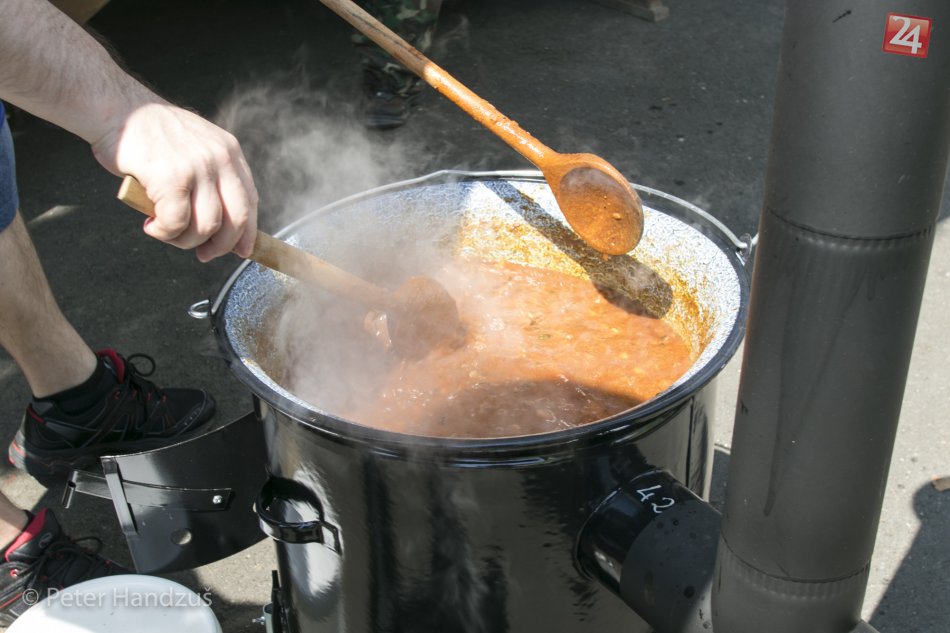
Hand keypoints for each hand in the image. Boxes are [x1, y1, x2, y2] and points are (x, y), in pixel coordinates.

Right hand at [91, 102, 258, 261]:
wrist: (115, 110)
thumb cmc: (149, 134)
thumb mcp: (196, 148)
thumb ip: (211, 179)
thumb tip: (219, 225)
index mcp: (229, 152)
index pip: (250, 201)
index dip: (247, 233)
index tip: (240, 250)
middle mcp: (219, 158)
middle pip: (236, 220)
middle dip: (219, 246)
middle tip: (201, 253)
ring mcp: (197, 167)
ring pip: (206, 226)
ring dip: (185, 240)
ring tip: (166, 230)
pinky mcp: (170, 177)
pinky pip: (175, 222)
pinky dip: (163, 232)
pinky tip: (151, 225)